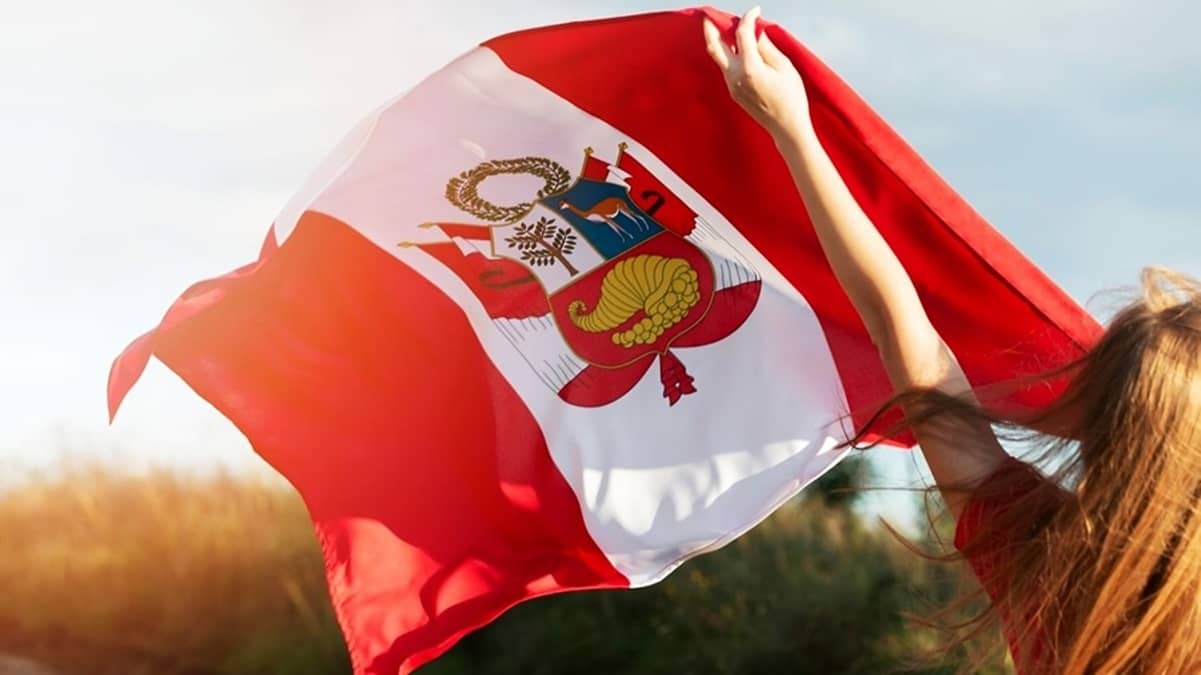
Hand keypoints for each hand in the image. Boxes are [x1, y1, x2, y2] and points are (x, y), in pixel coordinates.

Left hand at [703, 7, 810, 137]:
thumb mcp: (784, 66)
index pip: (741, 34)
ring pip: (719, 58)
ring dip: (721, 41)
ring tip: (729, 28)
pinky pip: (726, 68)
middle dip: (711, 28)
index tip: (755, 11)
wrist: (786, 127)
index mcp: (750, 68)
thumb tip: (756, 33)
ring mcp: (732, 86)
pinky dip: (728, 54)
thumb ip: (766, 47)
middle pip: (714, 46)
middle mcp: (735, 77)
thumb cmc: (791, 97)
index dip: (747, 18)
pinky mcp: (733, 92)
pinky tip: (737, 48)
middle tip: (711, 15)